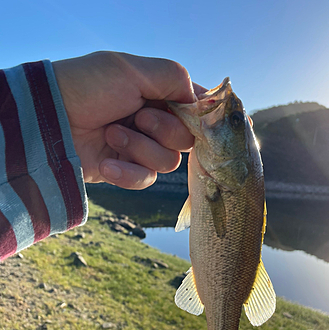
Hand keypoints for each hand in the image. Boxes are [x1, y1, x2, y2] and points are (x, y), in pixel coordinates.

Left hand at [53, 51, 201, 188]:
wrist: (49, 120)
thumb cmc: (87, 87)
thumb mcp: (132, 70)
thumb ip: (174, 78)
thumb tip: (198, 100)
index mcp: (158, 93)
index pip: (194, 107)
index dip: (197, 114)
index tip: (190, 113)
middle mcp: (153, 121)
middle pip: (186, 139)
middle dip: (164, 129)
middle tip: (139, 117)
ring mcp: (139, 147)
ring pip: (168, 162)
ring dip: (140, 148)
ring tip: (111, 134)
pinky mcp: (125, 170)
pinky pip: (145, 179)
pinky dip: (127, 172)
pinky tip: (106, 162)